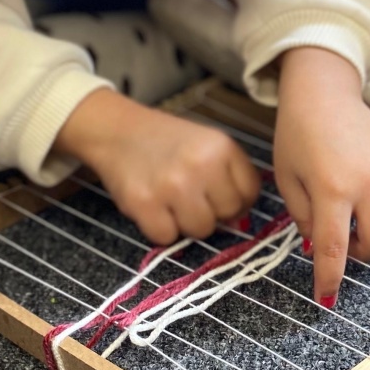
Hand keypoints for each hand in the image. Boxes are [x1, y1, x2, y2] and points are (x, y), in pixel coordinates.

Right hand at [54, 89, 260, 244]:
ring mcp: (172, 185)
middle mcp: (200, 165)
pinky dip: (159, 228)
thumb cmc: (170, 142)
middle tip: (191, 195)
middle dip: (212, 211)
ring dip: (187, 222)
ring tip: (172, 200)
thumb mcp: (209, 145)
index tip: (217, 193)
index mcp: (222, 147)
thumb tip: (240, 223)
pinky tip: (154, 206)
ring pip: (201, 230)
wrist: (119, 131)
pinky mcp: (144, 204)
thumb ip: (231, 177)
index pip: (250, 194)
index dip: (236, 199)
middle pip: (228, 215)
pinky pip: (167, 238)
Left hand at [274, 47, 369, 305]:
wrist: (320, 93)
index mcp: (331, 190)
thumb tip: (321, 247)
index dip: (330, 279)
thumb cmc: (296, 136)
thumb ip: (303, 219)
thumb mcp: (287, 181)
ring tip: (362, 222)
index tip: (326, 298)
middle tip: (344, 243)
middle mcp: (367, 182)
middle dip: (361, 253)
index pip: (334, 249)